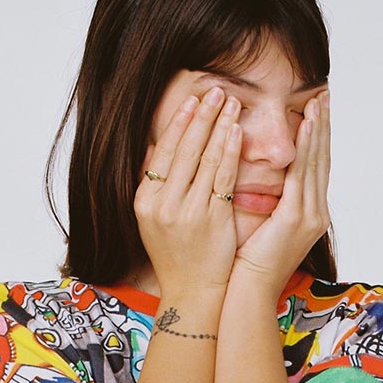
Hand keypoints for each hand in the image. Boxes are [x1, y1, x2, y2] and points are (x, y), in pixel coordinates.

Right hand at [134, 83, 241, 296]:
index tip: (192, 101)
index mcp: (145, 201)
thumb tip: (160, 148)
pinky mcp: (211, 220)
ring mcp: (187, 212)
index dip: (178, 123)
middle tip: (215, 90)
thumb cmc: (178, 255)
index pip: (161, 151)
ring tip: (231, 102)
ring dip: (219, 126)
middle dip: (201, 116)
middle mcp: (162, 204)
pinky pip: (221, 178)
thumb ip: (158, 186)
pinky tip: (237, 131)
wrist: (192, 292)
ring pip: (204, 159)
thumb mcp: (155, 220)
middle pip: (183, 149)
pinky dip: (229, 152)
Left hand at [230, 89, 330, 293]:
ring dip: (317, 129)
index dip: (317, 139)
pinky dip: (305, 147)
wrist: (249, 293)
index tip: (316, 111)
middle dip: (323, 127)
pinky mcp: (296, 218)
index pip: (315, 169)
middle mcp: (315, 213)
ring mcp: (310, 216)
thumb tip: (261, 182)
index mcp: (308, 216)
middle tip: (324, 95)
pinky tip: (303, 125)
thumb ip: (268, 204)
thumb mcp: (262, 228)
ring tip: (318, 101)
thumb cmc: (247, 266)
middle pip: (322, 160)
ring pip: (316, 162)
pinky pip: (301, 174)